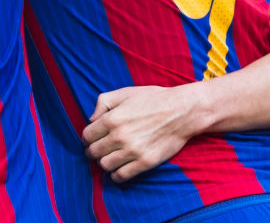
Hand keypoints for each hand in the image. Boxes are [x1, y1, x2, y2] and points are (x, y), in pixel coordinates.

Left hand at [82, 85, 197, 181]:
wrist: (182, 111)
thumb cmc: (154, 99)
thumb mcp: (126, 92)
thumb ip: (103, 102)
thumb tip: (91, 119)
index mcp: (112, 118)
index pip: (87, 136)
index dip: (88, 138)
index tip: (93, 139)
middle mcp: (120, 136)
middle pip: (93, 152)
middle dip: (93, 151)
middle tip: (100, 149)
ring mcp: (132, 151)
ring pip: (105, 165)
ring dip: (105, 162)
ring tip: (111, 157)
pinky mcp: (145, 162)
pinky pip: (121, 176)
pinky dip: (116, 175)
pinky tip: (119, 168)